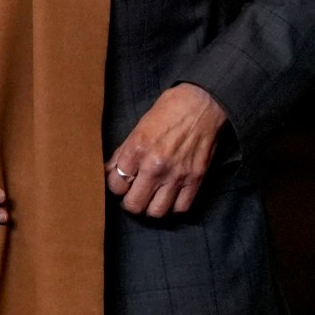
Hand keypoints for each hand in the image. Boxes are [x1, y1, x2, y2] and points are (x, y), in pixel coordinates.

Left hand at [107, 84, 226, 217]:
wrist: (203, 102)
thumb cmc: (170, 109)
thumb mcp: (139, 126)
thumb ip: (124, 151)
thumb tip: (111, 169)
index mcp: (137, 149)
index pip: (116, 185)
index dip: (116, 186)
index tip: (121, 183)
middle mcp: (155, 166)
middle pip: (134, 205)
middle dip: (130, 202)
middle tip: (134, 194)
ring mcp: (177, 175)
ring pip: (156, 212)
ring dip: (151, 208)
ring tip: (152, 198)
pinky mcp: (196, 178)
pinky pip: (181, 207)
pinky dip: (174, 207)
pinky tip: (171, 197)